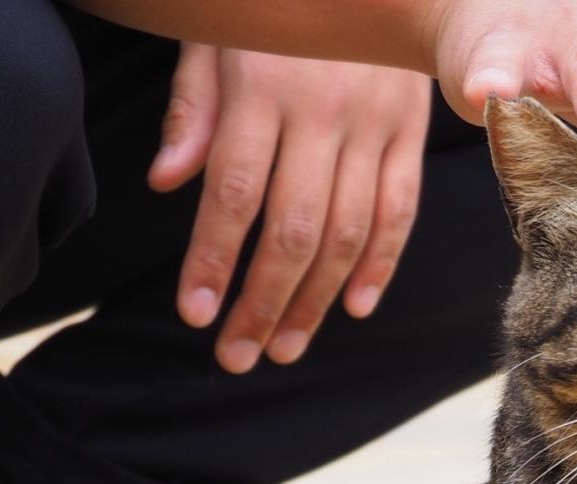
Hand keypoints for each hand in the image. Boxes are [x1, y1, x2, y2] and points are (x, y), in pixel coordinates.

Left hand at [148, 44, 430, 372]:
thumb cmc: (271, 4)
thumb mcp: (216, 34)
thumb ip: (193, 107)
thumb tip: (166, 183)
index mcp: (264, 86)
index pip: (234, 194)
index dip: (213, 260)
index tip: (195, 313)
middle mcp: (324, 112)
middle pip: (293, 229)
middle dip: (263, 302)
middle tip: (237, 355)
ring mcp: (375, 126)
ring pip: (348, 232)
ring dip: (315, 300)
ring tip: (285, 348)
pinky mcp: (410, 133)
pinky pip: (400, 211)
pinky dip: (381, 265)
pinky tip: (355, 307)